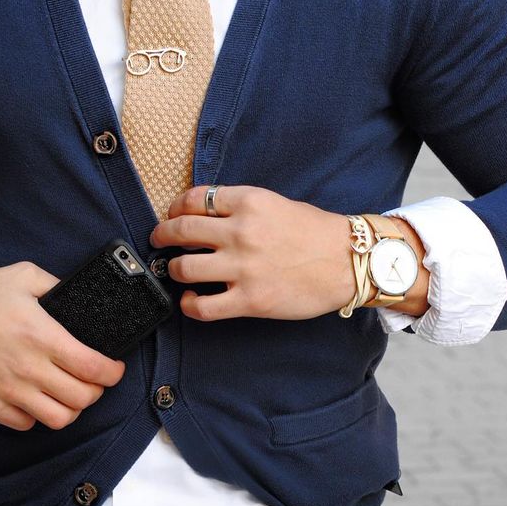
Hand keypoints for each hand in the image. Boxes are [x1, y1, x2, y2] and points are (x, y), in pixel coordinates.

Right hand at [0, 262, 125, 430]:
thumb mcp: (23, 276)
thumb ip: (57, 286)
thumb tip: (80, 298)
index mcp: (42, 336)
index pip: (94, 368)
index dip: (113, 373)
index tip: (114, 368)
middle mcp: (29, 368)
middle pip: (83, 398)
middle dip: (97, 390)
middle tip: (93, 379)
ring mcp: (8, 391)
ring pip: (59, 419)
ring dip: (71, 408)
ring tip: (68, 393)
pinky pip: (27, 424)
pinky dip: (37, 416)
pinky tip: (36, 398)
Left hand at [149, 185, 354, 320]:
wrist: (348, 261)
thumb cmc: (315, 232)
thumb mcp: (276, 203)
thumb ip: (239, 207)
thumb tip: (203, 214)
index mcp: (248, 202)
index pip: (193, 199)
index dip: (174, 208)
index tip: (171, 215)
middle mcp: (241, 232)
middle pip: (181, 230)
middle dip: (161, 235)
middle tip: (158, 240)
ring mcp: (243, 267)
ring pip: (183, 267)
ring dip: (173, 269)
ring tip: (176, 270)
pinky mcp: (250, 300)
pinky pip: (203, 306)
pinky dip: (188, 304)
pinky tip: (189, 301)